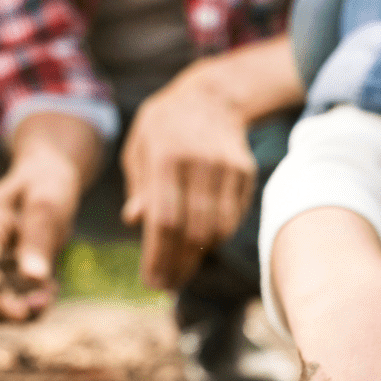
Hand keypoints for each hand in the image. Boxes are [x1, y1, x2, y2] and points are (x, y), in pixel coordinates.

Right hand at [0, 147, 80, 321]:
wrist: (47, 175)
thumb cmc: (47, 183)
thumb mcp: (48, 204)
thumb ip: (39, 240)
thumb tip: (35, 278)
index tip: (24, 313)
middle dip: (8, 307)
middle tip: (47, 302)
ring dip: (19, 307)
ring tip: (51, 293)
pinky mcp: (1, 270)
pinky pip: (7, 296)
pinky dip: (27, 301)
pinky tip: (50, 288)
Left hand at [121, 67, 256, 290]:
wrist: (211, 96)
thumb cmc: (163, 127)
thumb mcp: (139, 148)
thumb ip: (139, 185)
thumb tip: (135, 221)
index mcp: (165, 156)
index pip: (164, 219)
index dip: (158, 256)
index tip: (152, 281)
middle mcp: (199, 162)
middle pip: (192, 231)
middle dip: (179, 265)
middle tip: (167, 284)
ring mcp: (226, 168)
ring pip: (217, 230)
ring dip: (198, 257)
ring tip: (181, 269)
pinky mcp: (245, 173)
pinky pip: (232, 218)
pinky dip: (216, 238)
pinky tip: (200, 245)